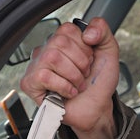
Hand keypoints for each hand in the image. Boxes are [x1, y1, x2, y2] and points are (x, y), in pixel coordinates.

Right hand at [19, 17, 119, 138]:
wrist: (98, 108)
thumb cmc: (98, 82)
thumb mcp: (108, 51)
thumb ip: (102, 30)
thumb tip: (87, 33)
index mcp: (62, 40)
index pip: (67, 29)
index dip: (84, 47)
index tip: (89, 61)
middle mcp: (46, 50)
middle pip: (60, 42)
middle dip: (80, 62)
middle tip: (83, 75)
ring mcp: (36, 66)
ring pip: (52, 57)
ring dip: (73, 75)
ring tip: (76, 84)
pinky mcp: (30, 83)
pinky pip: (44, 76)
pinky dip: (63, 86)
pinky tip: (68, 93)